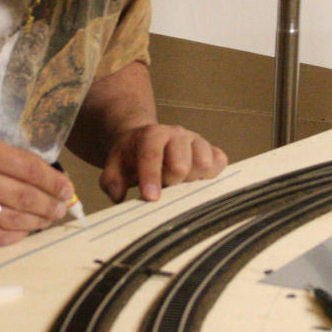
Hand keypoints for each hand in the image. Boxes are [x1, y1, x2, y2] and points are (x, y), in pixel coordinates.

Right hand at [0, 130, 72, 245]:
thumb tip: (44, 176)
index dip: (54, 181)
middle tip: (62, 207)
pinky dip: (16, 235)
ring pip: (14, 219)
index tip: (67, 188)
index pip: (29, 169)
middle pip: (26, 197)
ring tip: (48, 219)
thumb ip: (6, 156)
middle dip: (51, 204)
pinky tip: (25, 230)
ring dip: (38, 221)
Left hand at [99, 124, 226, 202]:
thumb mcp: (114, 165)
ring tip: (179, 184)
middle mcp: (176, 134)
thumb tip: (118, 195)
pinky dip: (211, 176)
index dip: (151, 177)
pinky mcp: (212, 150)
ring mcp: (196, 141)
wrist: (146, 140)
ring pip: (204, 164)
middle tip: (164, 188)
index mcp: (152, 134)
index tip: (150, 198)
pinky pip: (220, 163)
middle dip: (171, 182)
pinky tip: (196, 181)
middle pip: (182, 163)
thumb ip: (111, 181)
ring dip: (192, 181)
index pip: (152, 155)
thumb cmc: (132, 156)